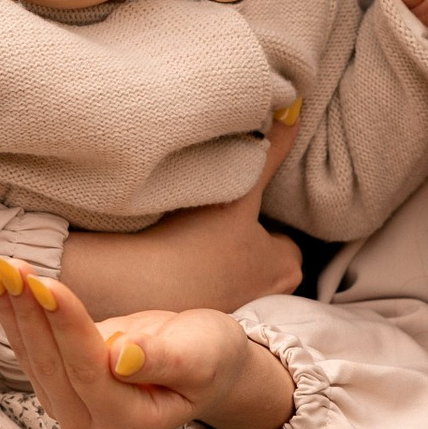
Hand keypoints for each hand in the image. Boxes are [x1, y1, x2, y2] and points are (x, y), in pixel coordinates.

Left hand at [0, 263, 293, 428]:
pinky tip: (0, 281)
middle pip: (52, 366)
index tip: (48, 284)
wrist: (204, 361)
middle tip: (11, 266)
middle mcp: (94, 425)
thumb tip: (122, 359)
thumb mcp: (201, 355)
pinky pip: (30, 349)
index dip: (67, 327)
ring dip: (14, 310)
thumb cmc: (209, 357)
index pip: (89, 371)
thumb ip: (165, 361)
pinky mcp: (58, 386)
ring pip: (33, 357)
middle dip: (30, 313)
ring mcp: (71, 408)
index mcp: (131, 425)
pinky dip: (14, 314)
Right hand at [57, 102, 305, 317]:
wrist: (133, 287)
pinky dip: (193, 280)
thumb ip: (270, 149)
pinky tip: (171, 261)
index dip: (263, 221)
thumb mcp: (240, 189)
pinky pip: (203, 294)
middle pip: (260, 259)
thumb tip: (294, 108)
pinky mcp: (196, 320)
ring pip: (231, 277)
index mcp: (285, 267)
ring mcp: (230, 313)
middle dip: (243, 244)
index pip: (285, 241)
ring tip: (189, 239)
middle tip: (211, 220)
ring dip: (217, 262)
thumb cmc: (195, 241)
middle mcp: (266, 298)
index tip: (236, 204)